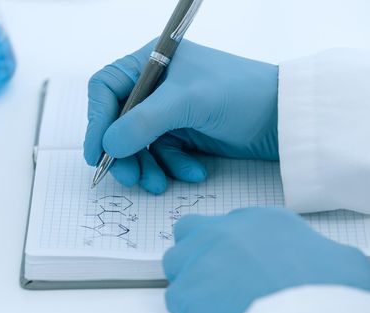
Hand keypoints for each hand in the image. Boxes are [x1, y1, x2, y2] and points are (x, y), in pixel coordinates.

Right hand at [84, 40, 278, 193]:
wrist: (282, 118)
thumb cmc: (239, 93)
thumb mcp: (188, 102)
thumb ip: (143, 122)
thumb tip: (108, 145)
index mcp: (151, 63)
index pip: (106, 89)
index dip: (96, 120)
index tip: (96, 153)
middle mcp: (155, 86)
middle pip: (118, 122)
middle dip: (123, 153)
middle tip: (128, 177)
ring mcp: (168, 112)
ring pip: (138, 144)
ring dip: (146, 166)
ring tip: (158, 183)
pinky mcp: (182, 134)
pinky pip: (162, 155)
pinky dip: (172, 167)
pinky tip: (193, 170)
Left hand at [163, 208, 369, 312]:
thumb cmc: (327, 291)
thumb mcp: (341, 262)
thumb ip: (327, 256)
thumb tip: (336, 263)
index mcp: (262, 221)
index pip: (234, 225)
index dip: (234, 247)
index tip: (242, 264)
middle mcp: (225, 232)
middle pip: (193, 229)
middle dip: (197, 249)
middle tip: (215, 275)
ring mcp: (200, 257)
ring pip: (175, 260)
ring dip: (187, 278)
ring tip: (211, 301)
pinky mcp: (186, 289)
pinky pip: (175, 297)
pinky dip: (188, 310)